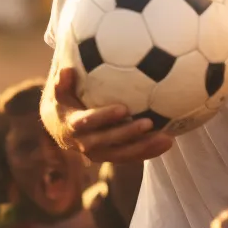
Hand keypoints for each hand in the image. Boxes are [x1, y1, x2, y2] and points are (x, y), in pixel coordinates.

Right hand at [45, 66, 173, 163]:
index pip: (88, 123)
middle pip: (109, 141)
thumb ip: (61, 83)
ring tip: (166, 139)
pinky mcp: (112, 157)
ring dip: (144, 147)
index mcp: (73, 126)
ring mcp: (100, 154)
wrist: (62, 131)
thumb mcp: (59, 93)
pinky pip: (131, 157)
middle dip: (129, 134)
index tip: (123, 109)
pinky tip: (168, 143)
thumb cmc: (65, 103)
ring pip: (123, 154)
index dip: (104, 117)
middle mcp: (85, 144)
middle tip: (149, 123)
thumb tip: (65, 70)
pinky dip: (149, 152)